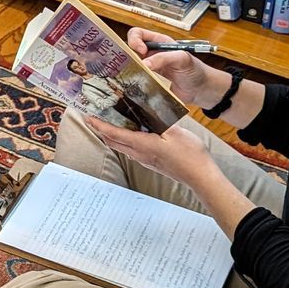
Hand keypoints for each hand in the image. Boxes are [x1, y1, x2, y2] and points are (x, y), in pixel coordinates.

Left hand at [85, 113, 216, 188]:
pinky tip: (132, 133)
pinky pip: (131, 150)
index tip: (88, 118)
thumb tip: (149, 111)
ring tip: (109, 123)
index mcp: (142, 145)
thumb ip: (160, 120)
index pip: (114, 134)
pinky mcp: (151, 162)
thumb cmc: (189, 154)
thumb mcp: (176, 131)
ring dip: (112, 136)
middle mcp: (139, 154)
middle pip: (113, 142)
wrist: (199, 176)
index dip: (100, 125)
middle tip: (94, 118)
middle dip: (101, 130)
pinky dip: (124, 140)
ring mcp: (144, 160)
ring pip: (121, 147)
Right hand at [125, 27, 222, 107]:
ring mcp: (150, 67)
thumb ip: (164, 58)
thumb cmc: (196, 70)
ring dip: (130, 67)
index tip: (142, 51)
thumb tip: (145, 64)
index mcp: (159, 41)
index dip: (135, 40)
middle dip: (128, 54)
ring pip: (131, 63)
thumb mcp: (182, 59)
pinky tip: (137, 82)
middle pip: (130, 48)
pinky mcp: (149, 80)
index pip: (138, 34)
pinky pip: (136, 77)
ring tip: (134, 73)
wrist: (200, 90)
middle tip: (135, 63)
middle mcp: (152, 53)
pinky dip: (134, 79)